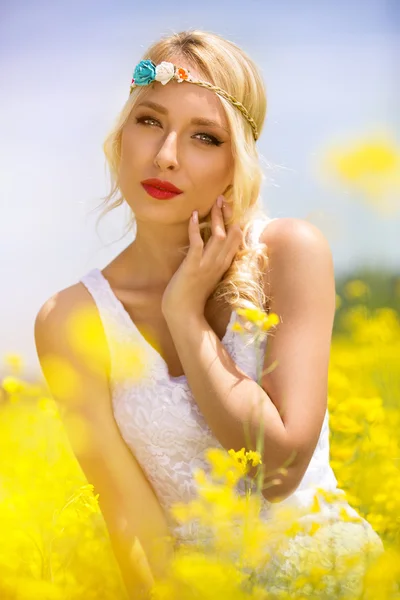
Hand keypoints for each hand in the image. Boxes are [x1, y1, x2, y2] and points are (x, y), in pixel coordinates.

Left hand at [161, 196, 242, 317]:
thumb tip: (209, 251)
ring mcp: (207, 265)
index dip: (234, 223)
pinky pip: (197, 243)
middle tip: (222, 198)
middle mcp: (219, 263)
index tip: (230, 210)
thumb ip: (211, 263)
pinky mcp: (193, 266)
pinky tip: (194, 216)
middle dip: (227, 214)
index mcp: (224, 265)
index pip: (235, 241)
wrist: (184, 314)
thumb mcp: (206, 277)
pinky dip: (196, 228)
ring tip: (214, 201)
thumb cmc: (192, 297)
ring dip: (216, 217)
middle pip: (231, 234)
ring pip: (218, 235)